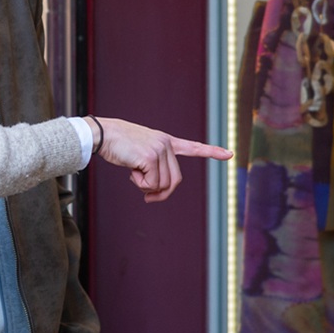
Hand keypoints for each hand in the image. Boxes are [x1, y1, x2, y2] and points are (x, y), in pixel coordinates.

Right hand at [89, 117, 231, 202]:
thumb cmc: (119, 146)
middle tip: (147, 197)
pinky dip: (140, 185)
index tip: (229, 154)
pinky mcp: (150, 157)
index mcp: (166, 142)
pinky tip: (131, 171)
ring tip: (134, 174)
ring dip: (147, 188)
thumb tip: (156, 191)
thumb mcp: (141, 156)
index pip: (193, 147)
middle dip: (161, 193)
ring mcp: (160, 150)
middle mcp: (167, 144)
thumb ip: (154, 169)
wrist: (103, 135)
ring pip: (163, 185)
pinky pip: (151, 184)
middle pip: (175, 181)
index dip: (212, 152)